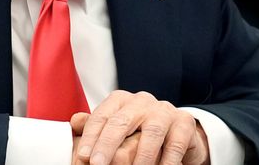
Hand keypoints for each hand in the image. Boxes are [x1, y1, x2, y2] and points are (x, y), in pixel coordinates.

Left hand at [71, 90, 209, 164]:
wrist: (176, 135)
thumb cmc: (139, 133)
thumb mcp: (116, 130)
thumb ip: (96, 127)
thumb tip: (74, 121)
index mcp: (121, 100)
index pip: (102, 116)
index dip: (91, 136)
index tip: (82, 156)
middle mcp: (142, 101)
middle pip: (122, 121)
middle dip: (108, 145)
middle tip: (97, 164)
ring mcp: (165, 110)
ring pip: (151, 132)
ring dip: (140, 157)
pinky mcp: (184, 123)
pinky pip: (175, 144)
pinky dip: (167, 161)